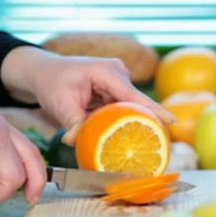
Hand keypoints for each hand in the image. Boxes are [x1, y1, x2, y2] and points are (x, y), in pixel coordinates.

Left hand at [1, 46, 173, 145]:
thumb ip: (72, 123)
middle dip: (143, 121)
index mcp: (105, 72)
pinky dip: (121, 120)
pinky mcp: (115, 89)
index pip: (132, 94)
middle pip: (135, 102)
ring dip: (130, 122)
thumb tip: (75, 142)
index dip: (153, 109)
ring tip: (140, 143)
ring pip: (129, 106)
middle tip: (155, 144)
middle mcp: (116, 73)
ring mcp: (118, 80)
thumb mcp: (59, 103)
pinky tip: (125, 135)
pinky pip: (123, 107)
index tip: (171, 121)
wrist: (45, 72)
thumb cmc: (52, 83)